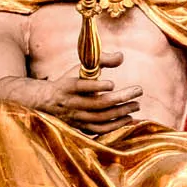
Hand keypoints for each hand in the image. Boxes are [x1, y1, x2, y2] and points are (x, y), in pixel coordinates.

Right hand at [22, 52, 142, 130]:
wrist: (48, 101)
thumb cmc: (69, 80)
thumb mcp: (80, 67)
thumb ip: (101, 59)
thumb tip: (121, 56)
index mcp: (68, 86)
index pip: (81, 87)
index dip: (96, 87)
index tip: (112, 84)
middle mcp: (72, 103)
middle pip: (98, 104)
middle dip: (121, 98)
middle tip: (138, 90)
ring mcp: (76, 117)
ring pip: (101, 118)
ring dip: (121, 111)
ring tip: (136, 104)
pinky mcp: (81, 127)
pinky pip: (100, 130)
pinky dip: (115, 125)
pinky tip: (129, 118)